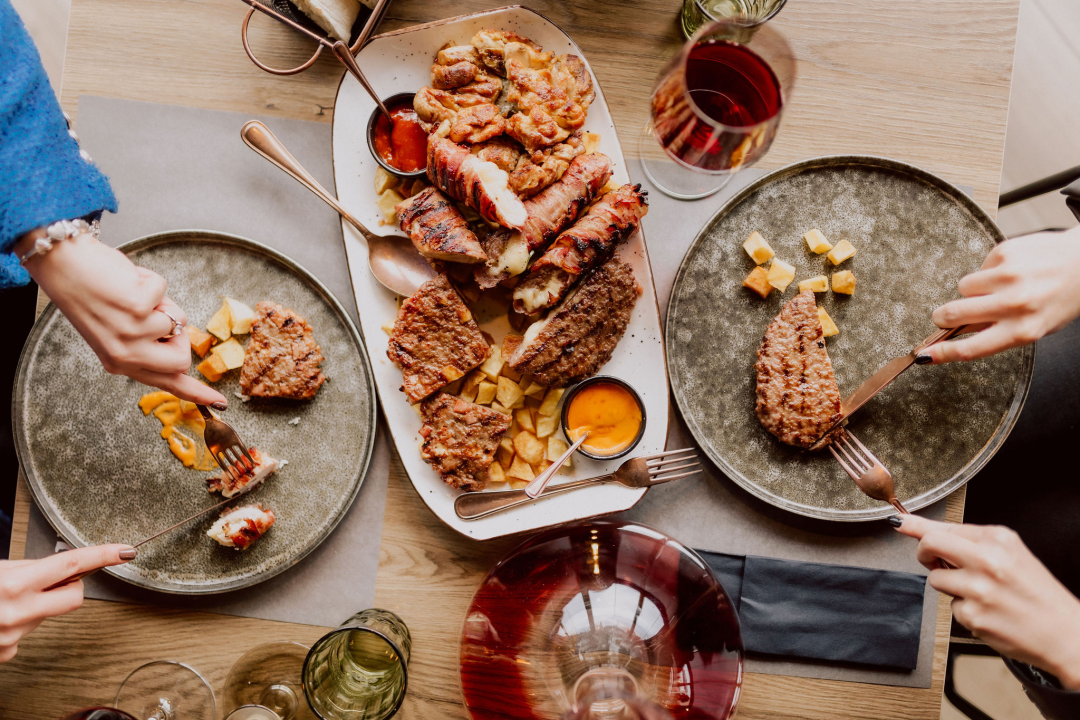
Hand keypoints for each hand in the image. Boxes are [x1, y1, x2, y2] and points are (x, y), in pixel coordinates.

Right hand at [0, 544, 135, 662]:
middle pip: (74, 597)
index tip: (125, 552)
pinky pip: (26, 632)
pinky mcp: (7, 653)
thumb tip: (59, 568)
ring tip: (4, 603)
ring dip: (34, 606)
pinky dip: (17, 624)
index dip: (102, 555)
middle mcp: (18, 612)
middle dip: (70, 586)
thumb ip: (28, 568)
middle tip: (47, 582)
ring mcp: (13, 636)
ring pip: (47, 614)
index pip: (72, 565)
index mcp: (15, 585)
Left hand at [15, 231, 226, 406]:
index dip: (197, 394)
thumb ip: (144, 345)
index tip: (220, 404)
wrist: (63, 265)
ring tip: (131, 293)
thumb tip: (179, 343)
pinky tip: (126, 280)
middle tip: (158, 319)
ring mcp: (132, 332)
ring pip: (177, 321)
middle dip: (180, 338)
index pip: (167, 383)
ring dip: (161, 302)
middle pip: (181, 359)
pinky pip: (164, 291)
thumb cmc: (89, 294)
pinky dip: (149, 280)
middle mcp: (125, 353)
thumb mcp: (113, 331)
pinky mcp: (138, 307)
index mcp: (119, 362)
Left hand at [895, 515, 1079, 687]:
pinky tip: (988, 612)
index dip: (916, 526)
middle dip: (924, 552)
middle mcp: (987, 560)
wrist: (1066, 633)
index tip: (899, 522)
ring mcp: (978, 588)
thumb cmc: (1037, 594)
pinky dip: (964, 610)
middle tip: (935, 561)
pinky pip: (952, 607)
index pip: (944, 527)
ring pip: (935, 579)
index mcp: (998, 539)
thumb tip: (924, 530)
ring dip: (949, 586)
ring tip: (980, 593)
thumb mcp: (1011, 555)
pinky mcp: (973, 615)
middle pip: (929, 544)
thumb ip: (971, 542)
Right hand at [920, 227, 1079, 363]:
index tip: (924, 356)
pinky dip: (990, 269)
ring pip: (964, 287)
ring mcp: (1009, 277)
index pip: (971, 349)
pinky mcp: (1006, 253)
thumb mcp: (1037, 326)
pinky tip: (1013, 268)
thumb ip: (1000, 331)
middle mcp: (1015, 305)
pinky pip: (980, 267)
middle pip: (954, 313)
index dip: (942, 353)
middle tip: (943, 316)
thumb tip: (958, 333)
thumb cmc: (1060, 298)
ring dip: (975, 289)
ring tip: (1000, 286)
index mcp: (1024, 330)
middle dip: (943, 316)